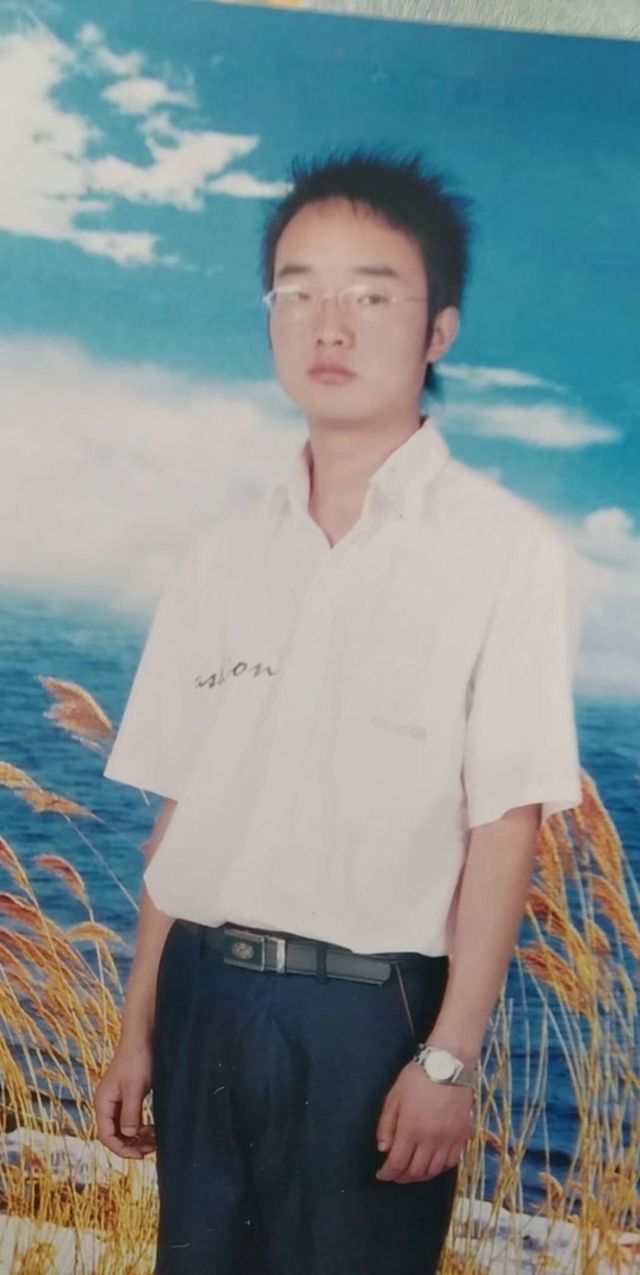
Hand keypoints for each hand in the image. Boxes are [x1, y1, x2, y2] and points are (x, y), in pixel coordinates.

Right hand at [94, 1037, 155, 1159]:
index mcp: (102, 1102)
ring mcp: (116, 1100)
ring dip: (136, 1138)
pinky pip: (129, 1119)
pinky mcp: (126, 1095)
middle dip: (131, 1145)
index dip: (122, 1149)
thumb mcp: (135, 1088)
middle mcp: (106, 1103)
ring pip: (122, 1128)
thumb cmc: (138, 1059)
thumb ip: (130, 1113)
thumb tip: (129, 1135)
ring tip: (154, 1141)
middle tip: (151, 1150)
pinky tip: (152, 1130)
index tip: (141, 1155)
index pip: (106, 1136)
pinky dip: (139, 1127)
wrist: (143, 1037)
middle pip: (114, 1134)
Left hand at [375, 1061, 471, 1183]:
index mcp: (411, 1129)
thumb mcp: (394, 1096)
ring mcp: (449, 1139)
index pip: (397, 1163)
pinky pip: (451, 1162)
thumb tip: (383, 1149)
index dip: (388, 1173)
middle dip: (402, 1176)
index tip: (381, 1174)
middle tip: (395, 1174)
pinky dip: (439, 1168)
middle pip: (415, 1171)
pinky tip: (432, 1164)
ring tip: (411, 1172)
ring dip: (420, 1175)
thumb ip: (386, 1125)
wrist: (449, 1065)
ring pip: (434, 1170)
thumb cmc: (417, 1077)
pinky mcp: (462, 1136)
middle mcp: (431, 1139)